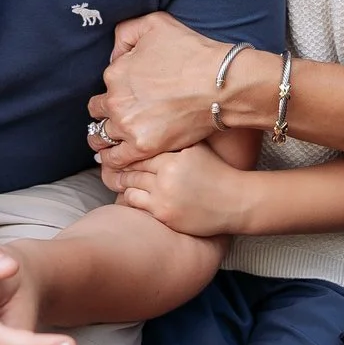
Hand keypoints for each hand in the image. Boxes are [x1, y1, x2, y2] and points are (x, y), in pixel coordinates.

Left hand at [90, 11, 242, 171]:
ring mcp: (128, 126)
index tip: (125, 95)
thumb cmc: (192, 52)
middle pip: (98, 113)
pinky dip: (110, 160)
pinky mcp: (143, 146)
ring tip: (107, 142)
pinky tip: (112, 158)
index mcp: (115, 73)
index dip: (114, 90)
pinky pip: (115, 159)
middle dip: (105, 114)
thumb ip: (126, 33)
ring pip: (101, 137)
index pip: (104, 86)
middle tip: (117, 118)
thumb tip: (114, 55)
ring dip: (103, 138)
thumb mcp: (155, 23)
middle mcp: (116, 100)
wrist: (219, 84)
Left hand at [113, 144, 251, 236]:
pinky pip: (137, 204)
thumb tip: (152, 129)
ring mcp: (164, 197)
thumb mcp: (197, 149)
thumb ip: (174, 141)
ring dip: (122, 183)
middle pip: (132, 168)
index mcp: (174, 156)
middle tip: (107, 163)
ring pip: (130, 187)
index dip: (127, 150)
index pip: (140, 151)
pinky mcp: (164, 215)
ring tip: (116, 180)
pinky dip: (130, 198)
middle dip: (120, 167)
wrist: (236, 202)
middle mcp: (166, 175)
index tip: (117, 149)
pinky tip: (127, 194)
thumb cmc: (219, 172)